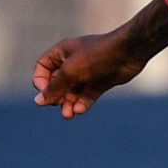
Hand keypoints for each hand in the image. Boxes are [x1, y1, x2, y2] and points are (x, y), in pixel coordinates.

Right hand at [31, 28, 147, 118]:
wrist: (128, 52)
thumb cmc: (97, 56)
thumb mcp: (70, 71)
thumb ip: (54, 87)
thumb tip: (38, 102)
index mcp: (61, 52)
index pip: (42, 68)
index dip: (40, 81)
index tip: (45, 91)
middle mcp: (72, 62)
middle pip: (56, 83)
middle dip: (56, 96)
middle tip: (60, 104)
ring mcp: (86, 73)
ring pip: (71, 92)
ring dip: (68, 104)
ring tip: (69, 115)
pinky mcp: (99, 82)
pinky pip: (86, 95)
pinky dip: (82, 103)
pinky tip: (80, 110)